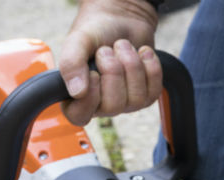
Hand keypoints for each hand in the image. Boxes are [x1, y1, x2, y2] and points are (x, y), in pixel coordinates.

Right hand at [59, 0, 161, 124]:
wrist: (121, 20)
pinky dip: (149, 65)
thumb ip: (70, 64)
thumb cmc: (95, 33)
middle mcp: (100, 105)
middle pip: (113, 106)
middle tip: (107, 50)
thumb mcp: (78, 41)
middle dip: (113, 71)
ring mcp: (126, 104)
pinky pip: (153, 90)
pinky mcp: (147, 96)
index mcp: (77, 96)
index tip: (92, 72)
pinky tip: (141, 53)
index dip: (89, 96)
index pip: (79, 116)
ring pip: (136, 98)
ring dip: (131, 64)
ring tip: (123, 46)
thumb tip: (77, 92)